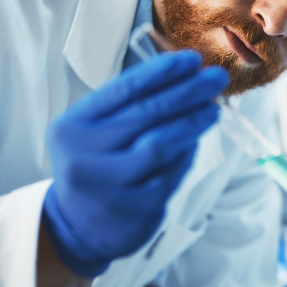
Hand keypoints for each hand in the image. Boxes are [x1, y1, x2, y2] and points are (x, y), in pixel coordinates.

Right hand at [42, 51, 227, 276]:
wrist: (80, 227)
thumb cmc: (96, 167)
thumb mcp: (94, 134)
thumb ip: (127, 109)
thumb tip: (184, 82)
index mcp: (72, 127)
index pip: (123, 90)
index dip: (161, 72)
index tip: (192, 60)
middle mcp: (83, 155)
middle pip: (145, 114)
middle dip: (186, 92)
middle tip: (215, 79)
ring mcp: (108, 185)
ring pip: (160, 144)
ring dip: (192, 123)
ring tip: (212, 110)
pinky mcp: (133, 208)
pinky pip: (169, 174)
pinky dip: (186, 155)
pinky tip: (195, 143)